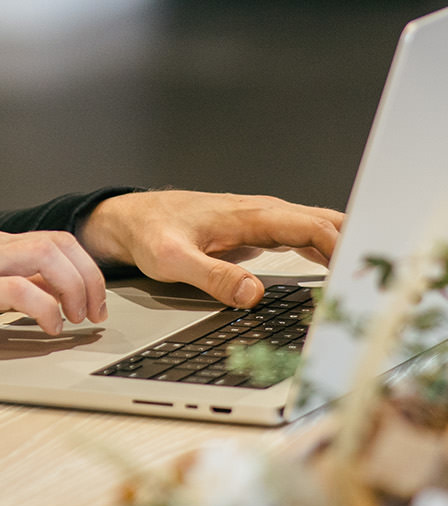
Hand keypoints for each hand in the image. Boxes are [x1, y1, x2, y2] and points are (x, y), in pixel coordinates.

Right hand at [0, 228, 107, 373]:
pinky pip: (19, 289)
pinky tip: (51, 327)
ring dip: (73, 288)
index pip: (54, 239)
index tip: (96, 301)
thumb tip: (57, 295)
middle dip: (88, 278)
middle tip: (94, 313)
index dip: (86, 268)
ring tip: (77, 319)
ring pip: (44, 257)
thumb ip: (11, 285)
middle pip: (56, 243)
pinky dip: (46, 307)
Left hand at [77, 190, 342, 308]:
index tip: (360, 270)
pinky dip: (326, 248)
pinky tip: (338, 267)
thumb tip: (254, 293)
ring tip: (365, 278)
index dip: (340, 246)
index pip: (309, 226)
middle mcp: (260, 212)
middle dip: (353, 243)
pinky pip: (303, 235)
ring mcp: (261, 219)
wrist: (130, 220)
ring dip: (343, 246)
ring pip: (316, 226)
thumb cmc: (149, 234)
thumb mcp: (173, 261)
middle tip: (375, 276)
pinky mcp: (258, 230)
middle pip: (322, 222)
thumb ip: (214, 277)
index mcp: (248, 215)